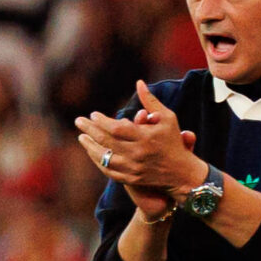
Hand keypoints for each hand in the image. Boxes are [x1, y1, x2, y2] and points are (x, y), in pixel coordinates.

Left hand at [75, 80, 210, 198]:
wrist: (181, 172)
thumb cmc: (173, 141)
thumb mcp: (167, 118)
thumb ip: (150, 101)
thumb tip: (139, 82)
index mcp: (146, 137)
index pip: (116, 129)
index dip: (102, 121)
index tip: (93, 114)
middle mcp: (138, 154)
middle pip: (106, 141)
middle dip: (90, 130)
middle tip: (79, 121)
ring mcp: (133, 168)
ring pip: (104, 158)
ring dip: (90, 147)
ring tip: (82, 137)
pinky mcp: (130, 179)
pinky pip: (108, 170)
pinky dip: (98, 161)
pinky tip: (92, 152)